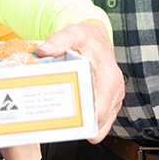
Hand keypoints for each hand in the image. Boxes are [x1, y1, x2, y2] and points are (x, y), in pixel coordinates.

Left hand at [37, 19, 124, 142]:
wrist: (97, 38)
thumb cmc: (87, 38)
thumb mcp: (73, 34)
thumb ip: (58, 40)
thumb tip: (43, 50)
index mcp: (109, 77)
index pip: (100, 111)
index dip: (84, 119)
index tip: (65, 118)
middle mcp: (115, 90)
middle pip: (100, 122)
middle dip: (81, 125)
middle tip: (60, 121)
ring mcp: (114, 98)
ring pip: (102, 125)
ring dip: (85, 125)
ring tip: (66, 119)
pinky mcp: (110, 102)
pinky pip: (102, 120)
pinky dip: (89, 122)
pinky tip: (76, 116)